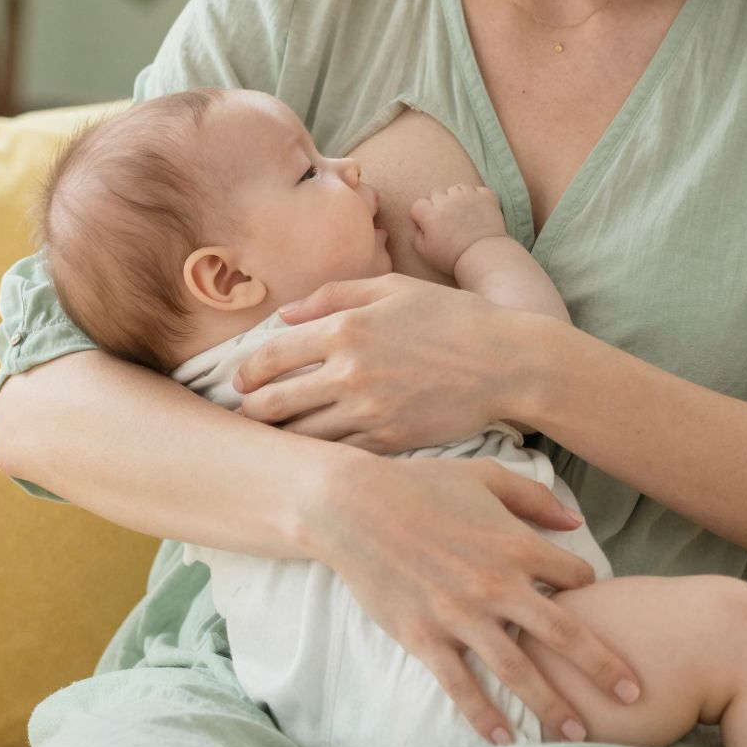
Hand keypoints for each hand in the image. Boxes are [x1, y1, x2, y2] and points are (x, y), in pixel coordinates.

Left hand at [232, 273, 524, 451]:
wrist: (506, 363)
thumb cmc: (452, 318)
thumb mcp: (393, 289)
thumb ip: (334, 295)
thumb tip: (284, 315)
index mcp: (345, 328)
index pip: (270, 356)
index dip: (246, 373)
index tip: (240, 382)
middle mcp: (349, 372)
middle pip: (273, 403)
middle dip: (251, 412)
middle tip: (245, 417)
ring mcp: (368, 412)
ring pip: (300, 436)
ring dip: (279, 439)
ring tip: (270, 441)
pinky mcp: (388, 442)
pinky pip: (337, 456)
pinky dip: (318, 457)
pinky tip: (312, 456)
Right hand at [311, 450, 641, 744]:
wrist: (352, 507)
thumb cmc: (420, 484)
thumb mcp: (485, 477)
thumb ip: (534, 498)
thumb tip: (577, 521)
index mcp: (515, 543)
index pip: (574, 576)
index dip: (589, 589)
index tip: (597, 606)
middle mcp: (496, 585)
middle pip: (563, 634)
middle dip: (603, 667)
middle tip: (634, 694)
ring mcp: (460, 616)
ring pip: (518, 671)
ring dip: (552, 706)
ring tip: (580, 737)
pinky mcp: (424, 638)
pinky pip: (461, 686)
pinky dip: (484, 718)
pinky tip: (506, 743)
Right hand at [410, 182, 507, 277]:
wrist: (482, 256)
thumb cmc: (452, 257)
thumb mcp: (425, 252)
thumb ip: (416, 236)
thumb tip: (419, 226)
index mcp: (430, 213)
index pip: (419, 204)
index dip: (422, 215)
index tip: (428, 224)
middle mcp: (447, 200)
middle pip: (436, 193)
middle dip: (438, 204)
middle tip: (446, 219)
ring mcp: (467, 196)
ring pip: (457, 188)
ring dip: (457, 197)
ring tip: (462, 212)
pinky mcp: (485, 197)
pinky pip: (478, 189)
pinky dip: (477, 196)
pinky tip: (477, 208)